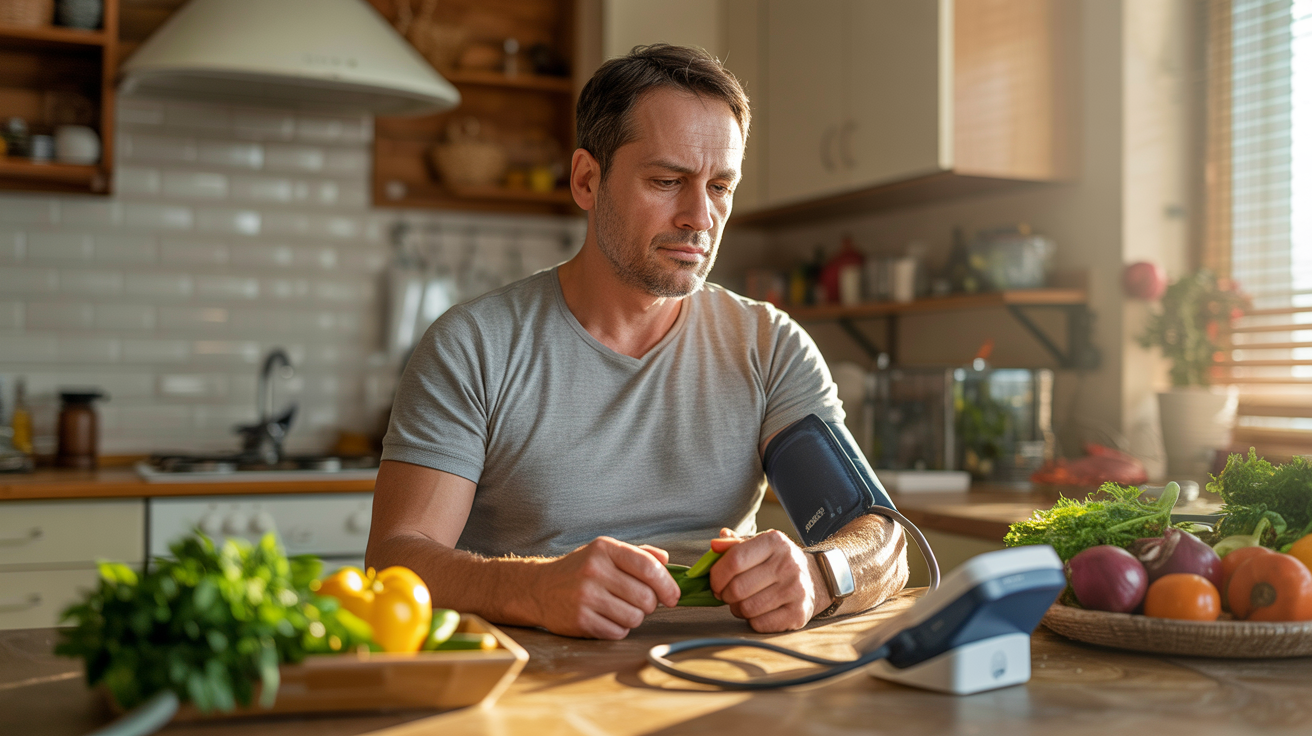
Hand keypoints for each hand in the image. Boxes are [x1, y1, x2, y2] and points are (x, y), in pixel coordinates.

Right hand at [528, 537, 680, 639]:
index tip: (673, 596)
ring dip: (634, 617)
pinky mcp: (580, 620)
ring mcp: (586, 596)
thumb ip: (638, 554)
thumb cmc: (579, 571)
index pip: (649, 567)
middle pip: (646, 597)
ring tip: (619, 609)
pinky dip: (618, 629)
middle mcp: (594, 571)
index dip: (667, 585)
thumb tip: (666, 561)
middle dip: (650, 604)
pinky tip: (605, 618)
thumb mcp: (605, 552)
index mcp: (604, 549)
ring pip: (634, 617)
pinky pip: (618, 632)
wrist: (539, 589)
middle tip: (640, 602)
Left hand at [709, 528, 831, 632]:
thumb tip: (715, 544)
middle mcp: (788, 563)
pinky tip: (757, 612)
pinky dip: (752, 621)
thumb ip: (734, 545)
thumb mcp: (758, 546)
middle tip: (726, 594)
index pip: (734, 560)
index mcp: (774, 542)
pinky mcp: (798, 613)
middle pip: (738, 587)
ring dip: (736, 609)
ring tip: (741, 602)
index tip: (715, 582)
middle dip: (724, 595)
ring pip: (747, 608)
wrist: (813, 579)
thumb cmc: (776, 562)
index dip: (717, 575)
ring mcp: (795, 589)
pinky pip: (760, 624)